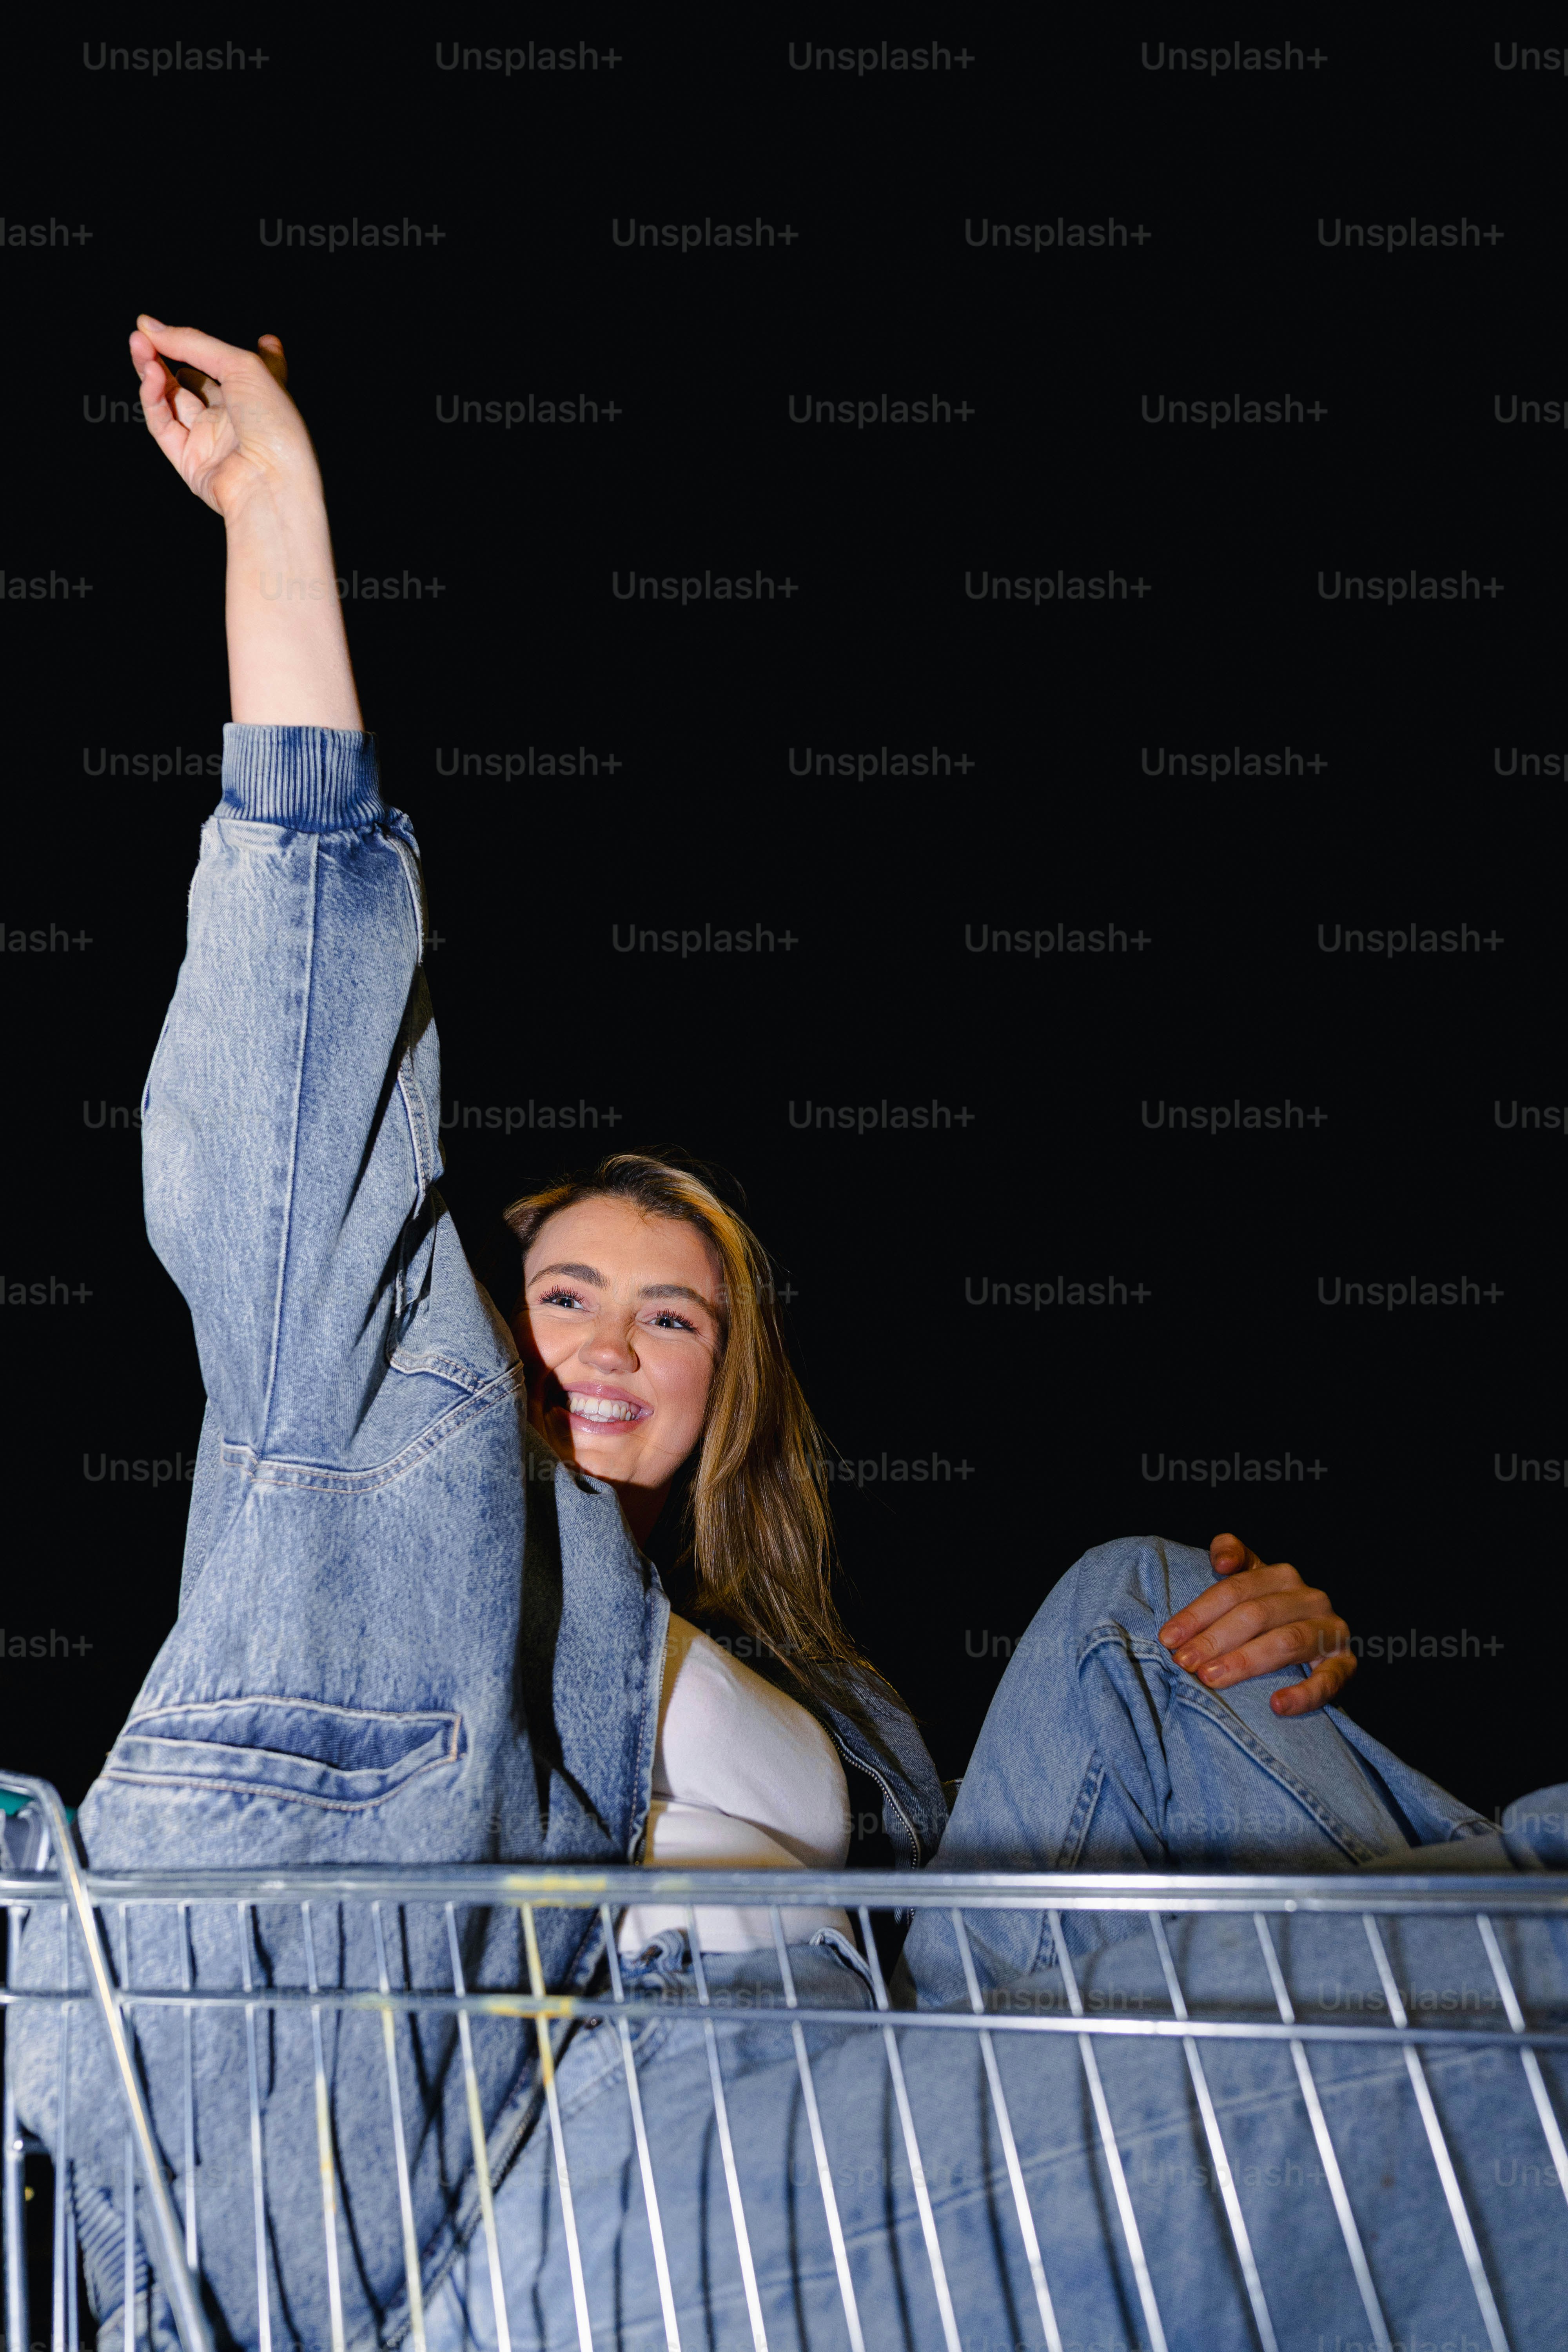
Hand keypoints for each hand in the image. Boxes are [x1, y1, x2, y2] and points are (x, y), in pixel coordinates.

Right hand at [129, 316, 321, 518]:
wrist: (272, 481)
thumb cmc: (272, 423)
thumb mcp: (241, 366)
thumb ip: (195, 343)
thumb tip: (149, 326)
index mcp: (259, 396)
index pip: (244, 368)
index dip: (226, 349)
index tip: (221, 334)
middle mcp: (235, 418)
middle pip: (194, 379)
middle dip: (168, 353)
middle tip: (144, 331)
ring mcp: (211, 440)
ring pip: (172, 398)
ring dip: (151, 369)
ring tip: (138, 343)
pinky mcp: (189, 460)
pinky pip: (163, 424)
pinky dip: (153, 396)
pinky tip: (149, 373)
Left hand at [1157, 1534, 1354, 1717]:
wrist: (1319, 1641)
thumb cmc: (1268, 1613)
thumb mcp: (1250, 1581)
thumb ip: (1232, 1555)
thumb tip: (1222, 1560)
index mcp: (1281, 1575)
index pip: (1234, 1590)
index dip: (1198, 1612)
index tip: (1168, 1637)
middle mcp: (1309, 1598)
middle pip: (1256, 1614)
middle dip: (1214, 1639)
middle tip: (1183, 1662)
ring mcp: (1331, 1630)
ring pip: (1286, 1642)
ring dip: (1246, 1661)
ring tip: (1211, 1678)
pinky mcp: (1345, 1664)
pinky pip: (1328, 1680)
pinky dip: (1303, 1694)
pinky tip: (1277, 1705)